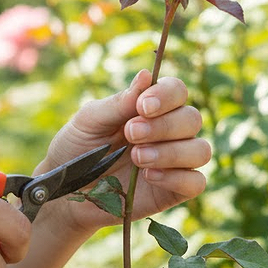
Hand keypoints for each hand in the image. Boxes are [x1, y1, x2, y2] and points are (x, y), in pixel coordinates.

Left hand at [33, 70, 209, 233]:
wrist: (66, 190)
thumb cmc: (77, 148)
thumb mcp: (89, 121)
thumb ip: (119, 103)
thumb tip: (146, 75)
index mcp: (150, 108)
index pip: (177, 91)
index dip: (166, 95)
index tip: (143, 106)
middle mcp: (168, 132)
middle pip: (192, 118)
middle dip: (163, 125)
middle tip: (131, 133)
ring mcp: (174, 162)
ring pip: (200, 150)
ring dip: (171, 151)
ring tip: (137, 157)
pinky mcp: (173, 191)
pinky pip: (196, 182)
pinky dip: (176, 177)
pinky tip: (148, 176)